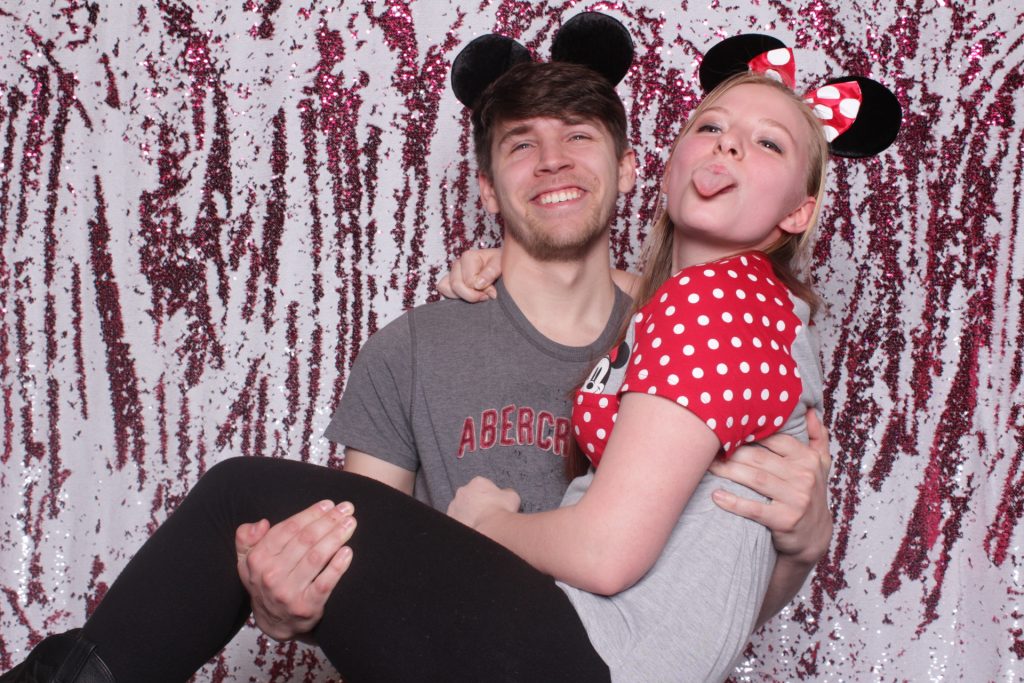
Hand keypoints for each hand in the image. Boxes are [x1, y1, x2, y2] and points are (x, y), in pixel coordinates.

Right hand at [235, 500, 356, 640]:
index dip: (310, 514)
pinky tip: (348, 551)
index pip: (288, 529)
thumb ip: (246, 539)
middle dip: (329, 520)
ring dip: (337, 536)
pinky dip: (338, 566)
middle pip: (306, 540)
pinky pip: (325, 582)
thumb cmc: (266, 582)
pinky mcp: (307, 607)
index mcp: (257, 559)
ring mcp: (289, 592)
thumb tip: (261, 524)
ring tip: (350, 523)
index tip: (329, 504)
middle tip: (346, 508)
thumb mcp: (247, 561)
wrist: (275, 623)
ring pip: (317, 557)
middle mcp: (271, 575)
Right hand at [436, 247, 500, 301]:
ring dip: (462, 296)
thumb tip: (478, 285)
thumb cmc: (501, 263)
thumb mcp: (500, 264)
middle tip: (486, 296)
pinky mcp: (449, 281)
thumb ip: (491, 272)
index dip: (481, 290)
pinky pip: (444, 290)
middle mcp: (458, 264)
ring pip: (446, 288)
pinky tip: (468, 295)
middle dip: (471, 295)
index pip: (469, 281)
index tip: (493, 292)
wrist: (502, 264)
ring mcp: (452, 272)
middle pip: (456, 285)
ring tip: (477, 295)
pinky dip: (454, 296)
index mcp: (468, 257)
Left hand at [447, 476, 520, 528]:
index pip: (483, 486)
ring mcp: (455, 504)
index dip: (489, 495)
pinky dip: (463, 521)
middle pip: (470, 495)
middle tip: (486, 512)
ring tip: (479, 520)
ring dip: (468, 512)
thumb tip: (506, 493)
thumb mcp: (512, 496)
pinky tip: (473, 525)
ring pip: (462, 506)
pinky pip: (457, 518)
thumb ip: (507, 491)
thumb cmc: (501, 511)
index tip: (493, 503)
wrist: (492, 527)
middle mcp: (463, 490)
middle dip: (477, 502)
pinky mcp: (452, 517)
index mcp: (478, 482)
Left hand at [708, 410, 832, 564]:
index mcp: (808, 459)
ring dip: (728, 471)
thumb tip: (811, 410)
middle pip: (759, 458)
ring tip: (708, 466)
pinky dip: (734, 502)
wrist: (815, 537)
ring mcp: (796, 499)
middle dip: (732, 452)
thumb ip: (817, 437)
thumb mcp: (821, 465)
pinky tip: (716, 496)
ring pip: (755, 479)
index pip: (774, 439)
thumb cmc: (810, 495)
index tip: (725, 429)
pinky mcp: (785, 520)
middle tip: (709, 447)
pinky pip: (754, 508)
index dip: (748, 434)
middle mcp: (804, 477)